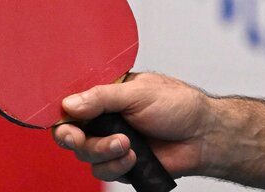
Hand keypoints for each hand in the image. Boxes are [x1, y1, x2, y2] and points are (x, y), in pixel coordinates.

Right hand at [52, 72, 209, 181]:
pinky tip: (134, 156)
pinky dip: (115, 166)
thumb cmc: (179, 106)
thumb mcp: (139, 93)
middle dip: (74, 137)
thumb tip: (69, 104)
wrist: (202, 136)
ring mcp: (111, 141)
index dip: (62, 114)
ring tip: (128, 144)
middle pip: (70, 132)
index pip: (73, 102)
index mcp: (109, 93)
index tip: (64, 121)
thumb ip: (103, 97)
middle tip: (80, 138)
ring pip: (84, 154)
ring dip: (103, 151)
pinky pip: (101, 171)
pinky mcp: (119, 163)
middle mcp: (106, 117)